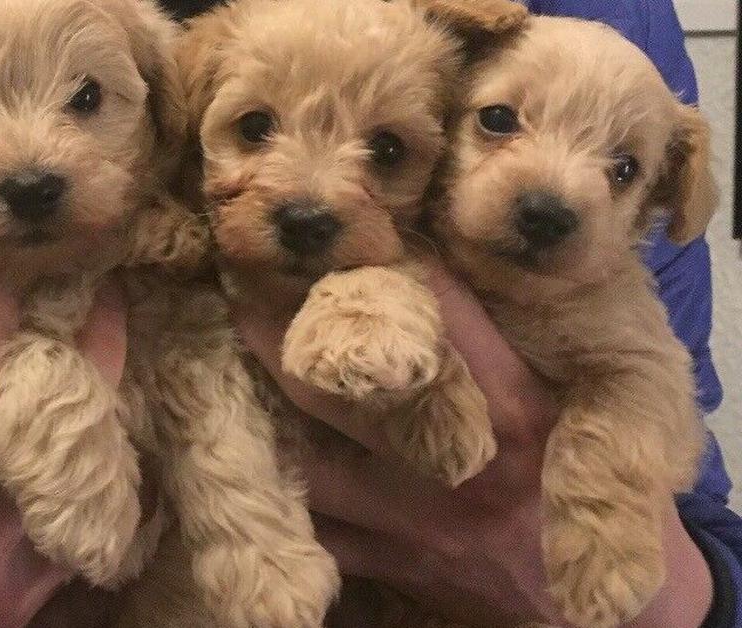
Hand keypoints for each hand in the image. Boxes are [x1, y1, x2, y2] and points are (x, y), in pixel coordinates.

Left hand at [233, 263, 712, 627]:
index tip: (326, 234)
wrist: (610, 603)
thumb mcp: (575, 401)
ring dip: (262, 420)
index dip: (371, 267)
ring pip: (310, 464)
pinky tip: (250, 460)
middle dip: (275, 339)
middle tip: (237, 292)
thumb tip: (430, 264)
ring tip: (219, 369)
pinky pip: (319, 529)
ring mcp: (417, 517)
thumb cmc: (588, 479)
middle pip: (335, 389)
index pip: (432, 314)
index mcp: (512, 403)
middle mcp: (455, 457)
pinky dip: (282, 496)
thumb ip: (510, 343)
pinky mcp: (395, 562)